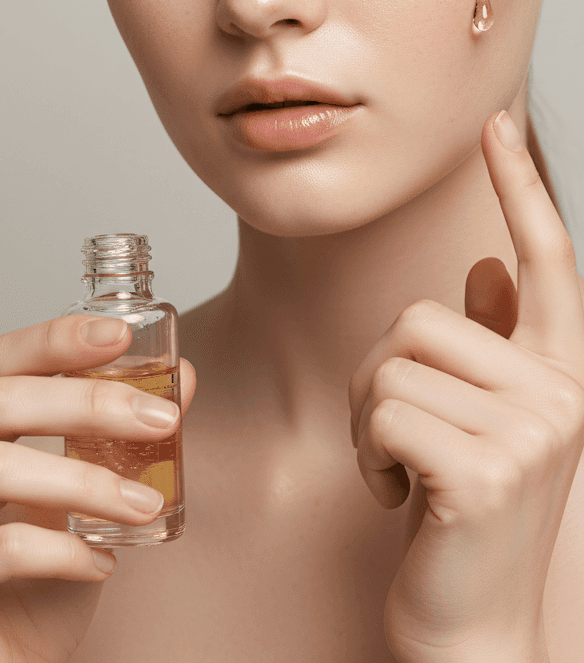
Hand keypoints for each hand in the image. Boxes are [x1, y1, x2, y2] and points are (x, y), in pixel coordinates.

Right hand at [0, 316, 195, 662]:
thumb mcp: (84, 487)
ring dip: (88, 482)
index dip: (56, 339)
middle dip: (90, 403)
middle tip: (162, 421)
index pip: (7, 357)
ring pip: (3, 468)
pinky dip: (63, 552)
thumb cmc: (38, 564)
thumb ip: (124, 430)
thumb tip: (184, 374)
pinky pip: (5, 547)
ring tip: (147, 504)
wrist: (9, 648)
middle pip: (6, 401)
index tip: (120, 333)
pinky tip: (102, 563)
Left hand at [349, 110, 583, 662]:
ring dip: (369, 420)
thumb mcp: (485, 419)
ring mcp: (529, 431)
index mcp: (561, 367)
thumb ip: (495, 341)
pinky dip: (369, 456)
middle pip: (420, 313)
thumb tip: (488, 265)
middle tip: (399, 436)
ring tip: (402, 468)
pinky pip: (382, 413)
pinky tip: (401, 496)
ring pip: (390, 362)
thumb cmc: (467, 514)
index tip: (494, 124)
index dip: (518, 184)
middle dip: (380, 373)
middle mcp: (558, 389)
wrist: (475, 626)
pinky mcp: (485, 471)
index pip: (545, 255)